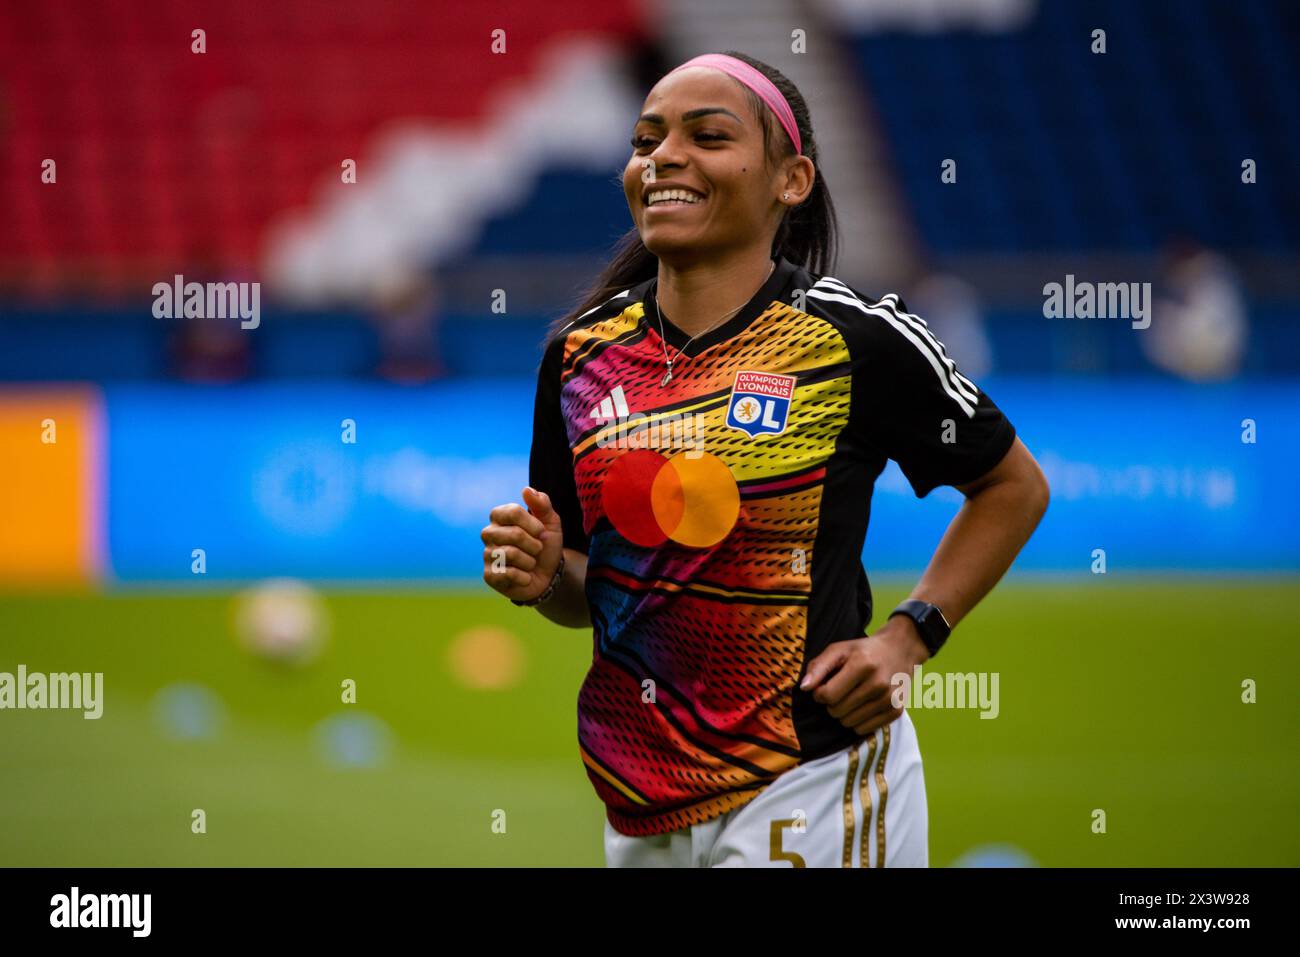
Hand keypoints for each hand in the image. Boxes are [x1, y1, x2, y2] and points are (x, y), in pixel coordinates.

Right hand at [481, 486, 563, 601]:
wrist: (548, 575)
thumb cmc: (545, 545)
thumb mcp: (550, 522)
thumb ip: (541, 504)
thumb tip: (526, 490)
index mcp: (500, 516)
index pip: (513, 511)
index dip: (533, 524)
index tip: (542, 532)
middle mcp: (489, 533)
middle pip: (514, 534)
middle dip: (534, 544)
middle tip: (537, 550)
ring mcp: (487, 554)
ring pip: (512, 553)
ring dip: (530, 561)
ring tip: (530, 563)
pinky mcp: (489, 575)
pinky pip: (509, 573)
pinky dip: (525, 577)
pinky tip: (525, 577)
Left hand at [799, 616, 930, 735]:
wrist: (899, 650)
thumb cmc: (863, 651)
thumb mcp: (839, 649)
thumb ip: (818, 667)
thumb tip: (804, 688)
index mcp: (862, 664)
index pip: (828, 695)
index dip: (819, 693)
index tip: (823, 687)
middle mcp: (878, 683)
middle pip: (837, 711)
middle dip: (831, 704)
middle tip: (839, 691)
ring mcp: (889, 699)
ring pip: (849, 723)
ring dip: (843, 714)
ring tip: (851, 697)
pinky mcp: (896, 711)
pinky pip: (863, 730)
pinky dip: (857, 721)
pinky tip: (862, 706)